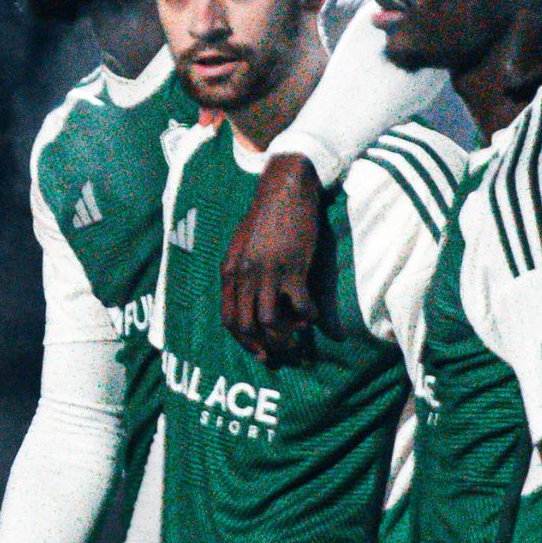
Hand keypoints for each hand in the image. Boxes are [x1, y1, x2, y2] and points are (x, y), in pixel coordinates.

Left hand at [221, 153, 320, 361]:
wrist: (286, 188)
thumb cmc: (270, 217)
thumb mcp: (248, 246)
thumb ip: (247, 274)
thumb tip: (252, 297)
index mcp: (230, 271)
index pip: (229, 319)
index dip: (244, 342)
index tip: (262, 354)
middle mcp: (244, 274)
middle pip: (245, 326)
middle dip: (265, 346)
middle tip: (284, 352)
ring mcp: (267, 272)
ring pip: (268, 322)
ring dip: (285, 335)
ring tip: (299, 334)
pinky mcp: (292, 267)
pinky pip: (298, 307)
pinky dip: (307, 317)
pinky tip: (312, 313)